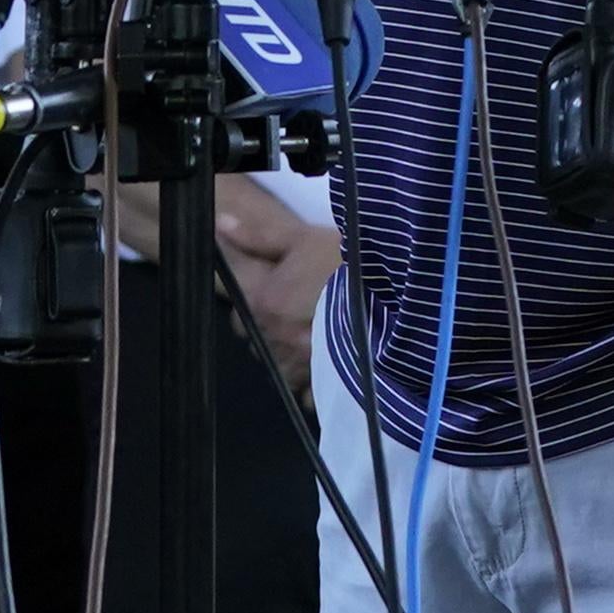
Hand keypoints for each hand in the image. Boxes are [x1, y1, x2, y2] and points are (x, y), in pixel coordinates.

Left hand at [216, 177, 342, 393]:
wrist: (393, 296)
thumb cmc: (346, 262)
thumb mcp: (303, 238)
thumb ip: (259, 236)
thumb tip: (220, 223)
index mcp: (264, 301)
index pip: (240, 305)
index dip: (255, 293)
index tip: (274, 285)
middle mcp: (274, 337)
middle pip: (256, 335)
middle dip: (268, 325)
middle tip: (293, 308)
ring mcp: (297, 364)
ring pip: (278, 363)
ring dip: (287, 352)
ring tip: (309, 336)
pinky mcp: (321, 382)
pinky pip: (304, 389)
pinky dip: (309, 380)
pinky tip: (323, 363)